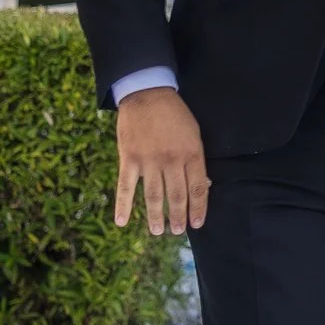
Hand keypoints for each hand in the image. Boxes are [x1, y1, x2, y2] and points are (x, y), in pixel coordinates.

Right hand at [113, 87, 208, 235]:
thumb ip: (196, 159)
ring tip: (158, 231)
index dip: (198, 208)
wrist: (146, 93)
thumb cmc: (174, 114)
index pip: (197, 188)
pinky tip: (122, 222)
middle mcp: (171, 160)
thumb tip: (202, 185)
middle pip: (176, 196)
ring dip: (156, 216)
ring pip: (154, 196)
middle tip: (178, 231)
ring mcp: (148, 161)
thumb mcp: (194, 133)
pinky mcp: (128, 159)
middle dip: (178, 217)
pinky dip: (122, 205)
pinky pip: (125, 187)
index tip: (197, 224)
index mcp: (191, 153)